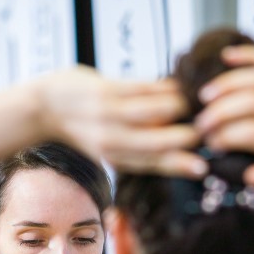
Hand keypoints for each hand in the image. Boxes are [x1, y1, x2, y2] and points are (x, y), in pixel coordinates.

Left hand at [35, 67, 205, 177]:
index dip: (180, 167)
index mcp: (116, 158)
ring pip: (155, 113)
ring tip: (194, 103)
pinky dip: (165, 88)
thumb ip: (138, 150)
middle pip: (158, 144)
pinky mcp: (105, 91)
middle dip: (187, 138)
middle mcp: (112, 141)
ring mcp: (108, 115)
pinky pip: (144, 88)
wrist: (45, 107)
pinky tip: (177, 86)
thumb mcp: (109, 148)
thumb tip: (178, 151)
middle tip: (208, 129)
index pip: (154, 165)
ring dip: (180, 107)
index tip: (203, 167)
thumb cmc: (83, 127)